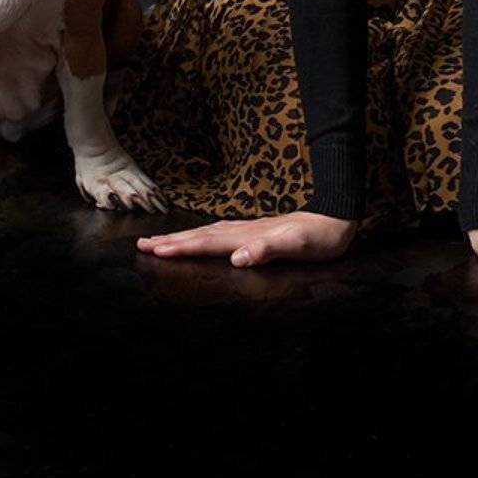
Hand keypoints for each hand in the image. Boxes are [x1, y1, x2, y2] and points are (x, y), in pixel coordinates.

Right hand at [137, 209, 359, 266]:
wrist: (335, 219)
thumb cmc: (318, 238)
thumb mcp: (297, 246)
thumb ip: (267, 250)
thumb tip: (236, 258)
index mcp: (248, 237)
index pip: (207, 243)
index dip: (181, 248)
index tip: (154, 250)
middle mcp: (244, 232)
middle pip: (200, 236)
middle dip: (171, 241)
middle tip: (141, 244)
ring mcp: (248, 231)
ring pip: (207, 233)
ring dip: (182, 237)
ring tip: (160, 240)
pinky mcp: (255, 233)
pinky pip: (218, 235)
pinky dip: (201, 237)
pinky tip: (198, 238)